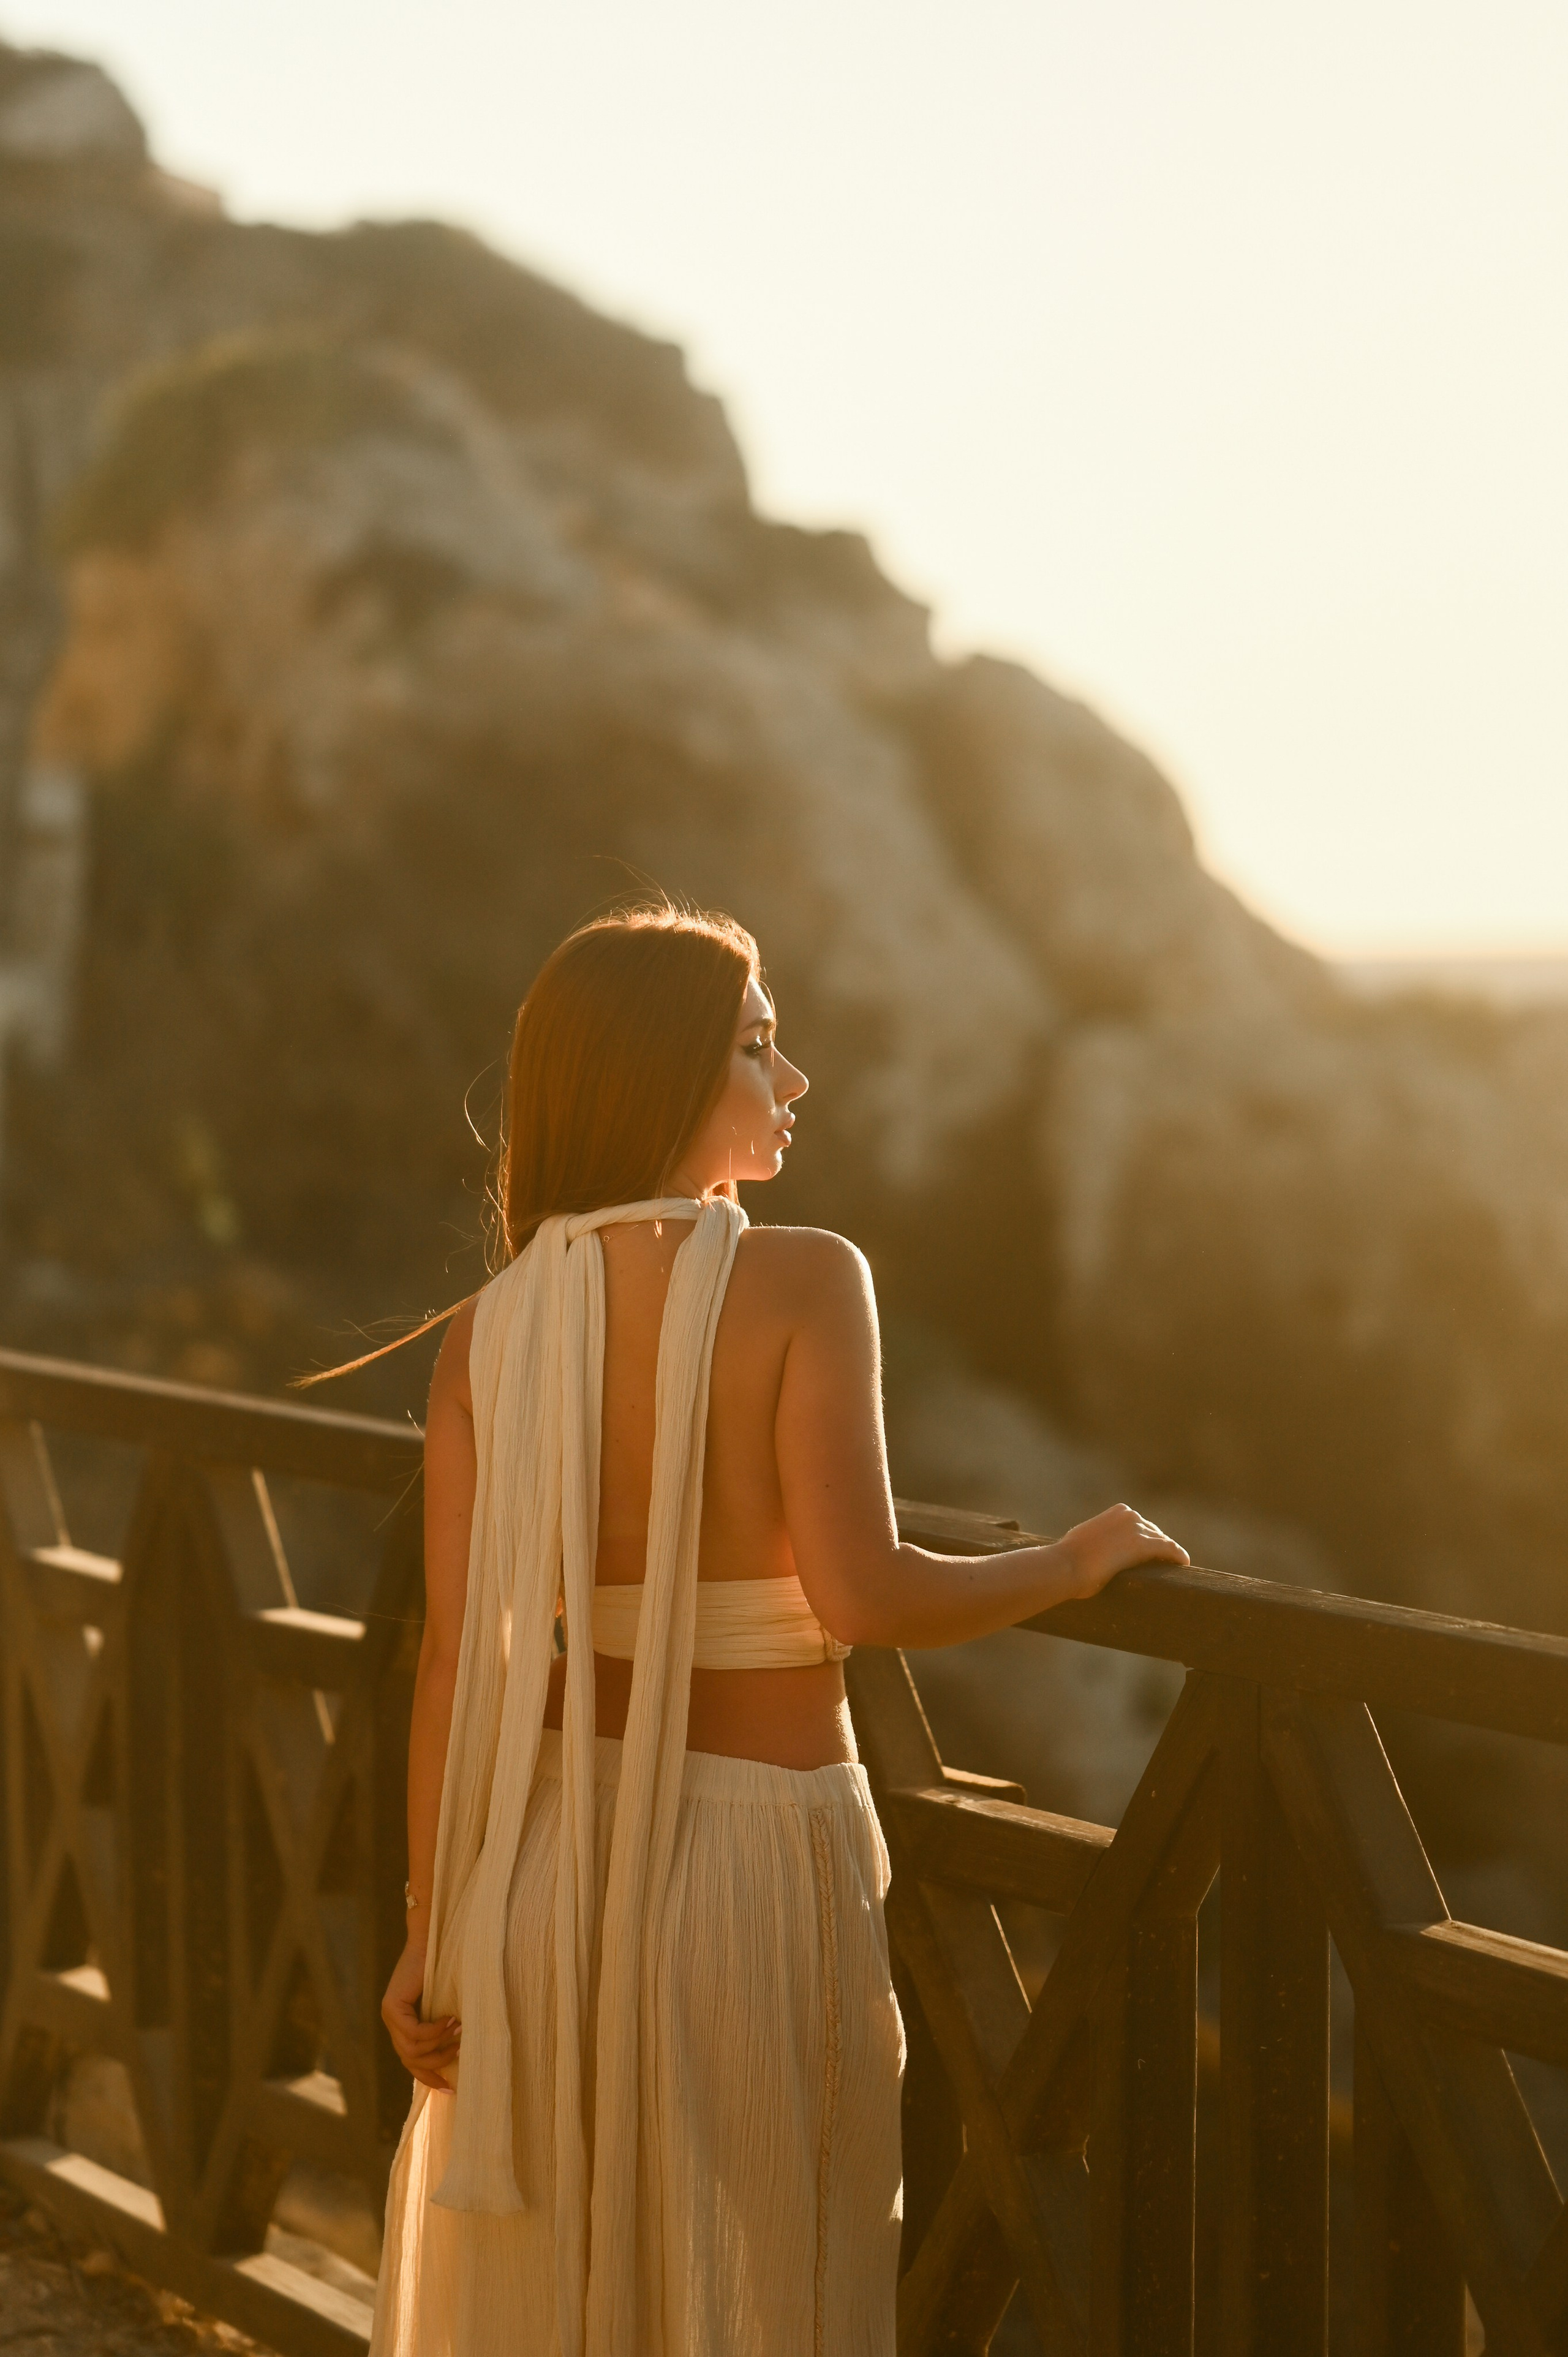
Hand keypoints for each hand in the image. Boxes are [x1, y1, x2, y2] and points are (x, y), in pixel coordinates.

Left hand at [381, 1934, 459, 2090]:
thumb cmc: (445, 1969)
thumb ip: (442, 2029)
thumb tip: (458, 2056)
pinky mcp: (392, 2007)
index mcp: (403, 2026)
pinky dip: (436, 2031)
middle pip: (411, 2061)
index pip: (411, 2062)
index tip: (450, 2088)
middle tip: (460, 2052)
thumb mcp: (444, 2008)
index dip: (429, 2078)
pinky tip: (452, 2019)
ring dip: (440, 2045)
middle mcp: (392, 2023)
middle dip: (437, 2064)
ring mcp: (390, 2015)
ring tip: (460, 2031)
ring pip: (413, 2050)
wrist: (433, 1939)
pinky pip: (415, 2033)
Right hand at [1058, 1504, 1188, 1601]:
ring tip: (1174, 1567)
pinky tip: (1184, 1565)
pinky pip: (1170, 1550)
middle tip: (1164, 1564)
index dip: (1147, 1539)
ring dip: (1169, 1554)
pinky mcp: (1144, 1545)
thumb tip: (1094, 1547)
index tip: (1152, 1553)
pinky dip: (1178, 1557)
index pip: (1140, 1525)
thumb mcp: (1083, 1538)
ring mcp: (1138, 1529)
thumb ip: (1096, 1537)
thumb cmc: (1069, 1557)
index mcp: (1117, 1511)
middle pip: (1153, 1532)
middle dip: (1159, 1547)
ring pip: (1162, 1542)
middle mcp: (1129, 1515)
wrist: (1067, 1564)